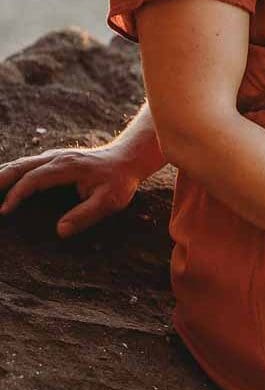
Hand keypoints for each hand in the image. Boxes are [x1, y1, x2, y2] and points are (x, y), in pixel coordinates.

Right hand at [0, 147, 141, 237]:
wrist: (127, 159)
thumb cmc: (120, 181)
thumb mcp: (110, 201)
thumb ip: (86, 215)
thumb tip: (59, 232)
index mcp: (66, 167)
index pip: (33, 179)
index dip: (17, 194)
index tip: (4, 211)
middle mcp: (55, 158)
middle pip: (18, 166)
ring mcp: (52, 157)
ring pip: (18, 164)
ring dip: (0, 176)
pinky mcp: (51, 160)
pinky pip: (24, 165)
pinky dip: (9, 174)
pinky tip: (0, 185)